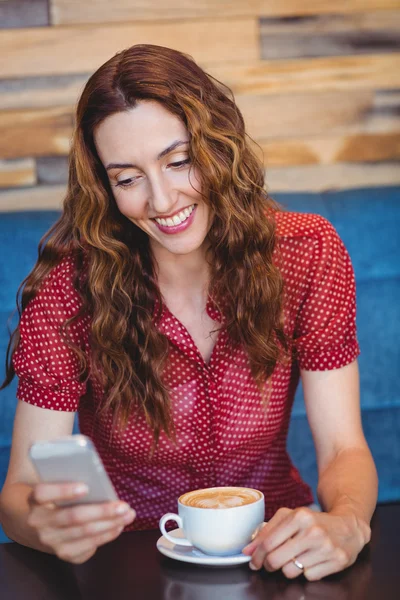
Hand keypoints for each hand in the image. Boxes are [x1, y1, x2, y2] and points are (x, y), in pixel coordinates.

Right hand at [27, 482, 135, 563]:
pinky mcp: (63, 554)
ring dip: (110, 524)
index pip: (43, 493)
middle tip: (124, 506)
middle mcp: (39, 523)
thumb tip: (95, 468)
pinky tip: (118, 527)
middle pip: (72, 517)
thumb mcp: (57, 483)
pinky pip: (88, 547)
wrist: (39, 524)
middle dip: (102, 511)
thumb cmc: (57, 496)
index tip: (86, 486)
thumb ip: (71, 475)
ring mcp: (50, 541)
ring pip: (84, 533)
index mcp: (34, 500)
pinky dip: (106, 536)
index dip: (63, 490)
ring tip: (128, 515)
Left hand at [242, 506, 370, 580]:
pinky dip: (307, 572)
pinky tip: (312, 560)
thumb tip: (248, 550)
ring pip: (291, 571)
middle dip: (269, 565)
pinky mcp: (337, 561)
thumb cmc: (314, 522)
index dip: (257, 555)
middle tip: (270, 563)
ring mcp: (326, 547)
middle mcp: (313, 531)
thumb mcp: (291, 518)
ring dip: (288, 568)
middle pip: (276, 560)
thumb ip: (267, 530)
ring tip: (295, 558)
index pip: (268, 543)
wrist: (348, 526)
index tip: (253, 560)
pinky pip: (309, 577)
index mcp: (299, 516)